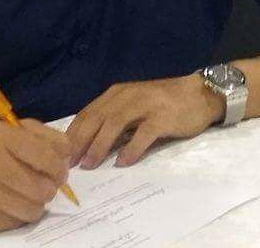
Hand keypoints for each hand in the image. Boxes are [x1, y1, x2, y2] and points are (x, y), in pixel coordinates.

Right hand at [0, 119, 70, 232]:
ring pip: (33, 210)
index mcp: (2, 136)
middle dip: (51, 187)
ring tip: (27, 193)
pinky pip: (16, 223)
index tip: (58, 168)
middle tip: (46, 183)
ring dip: (37, 203)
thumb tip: (68, 157)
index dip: (61, 166)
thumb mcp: (10, 130)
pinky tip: (7, 201)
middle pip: (44, 187)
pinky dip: (18, 214)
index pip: (49, 156)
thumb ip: (43, 137)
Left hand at [67, 74, 222, 169]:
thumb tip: (88, 144)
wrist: (197, 93)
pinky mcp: (162, 117)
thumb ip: (113, 118)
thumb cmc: (161, 103)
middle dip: (80, 141)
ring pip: (114, 124)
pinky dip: (130, 149)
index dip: (73, 134)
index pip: (87, 113)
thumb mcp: (132, 105)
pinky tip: (122, 163)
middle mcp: (126, 96)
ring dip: (99, 146)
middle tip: (69, 163)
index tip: (62, 154)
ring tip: (89, 165)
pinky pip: (142, 134)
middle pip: (96, 118)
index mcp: (116, 94)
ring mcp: (144, 105)